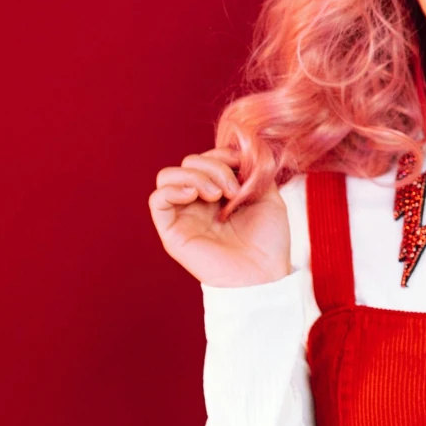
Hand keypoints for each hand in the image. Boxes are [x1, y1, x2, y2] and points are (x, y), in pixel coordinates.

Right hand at [150, 148, 291, 287]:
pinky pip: (156, 200)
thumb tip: (240, 151)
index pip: (207, 157)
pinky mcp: (172, 232)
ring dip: (194, 175)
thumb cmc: (268, 242)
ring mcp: (184, 215)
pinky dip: (172, 188)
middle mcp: (198, 202)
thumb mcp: (268, 196)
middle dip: (213, 166)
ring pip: (168, 176)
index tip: (243, 166)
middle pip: (189, 162)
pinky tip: (194, 195)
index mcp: (219, 192)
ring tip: (216, 195)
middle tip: (232, 190)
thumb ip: (252, 171)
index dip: (222, 154)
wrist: (264, 275)